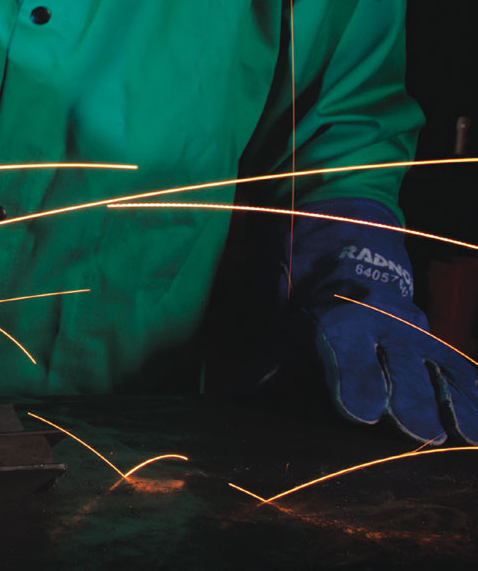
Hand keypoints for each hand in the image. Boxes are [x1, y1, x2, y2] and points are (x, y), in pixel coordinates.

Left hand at [287, 198, 475, 443]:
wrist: (349, 252)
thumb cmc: (311, 304)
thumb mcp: (286, 327)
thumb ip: (270, 365)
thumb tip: (235, 396)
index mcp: (339, 318)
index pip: (348, 351)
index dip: (356, 380)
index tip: (364, 413)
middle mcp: (381, 323)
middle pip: (398, 364)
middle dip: (409, 398)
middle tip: (422, 433)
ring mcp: (413, 331)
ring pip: (435, 367)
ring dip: (450, 402)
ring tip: (463, 436)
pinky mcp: (435, 339)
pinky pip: (457, 368)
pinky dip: (471, 395)